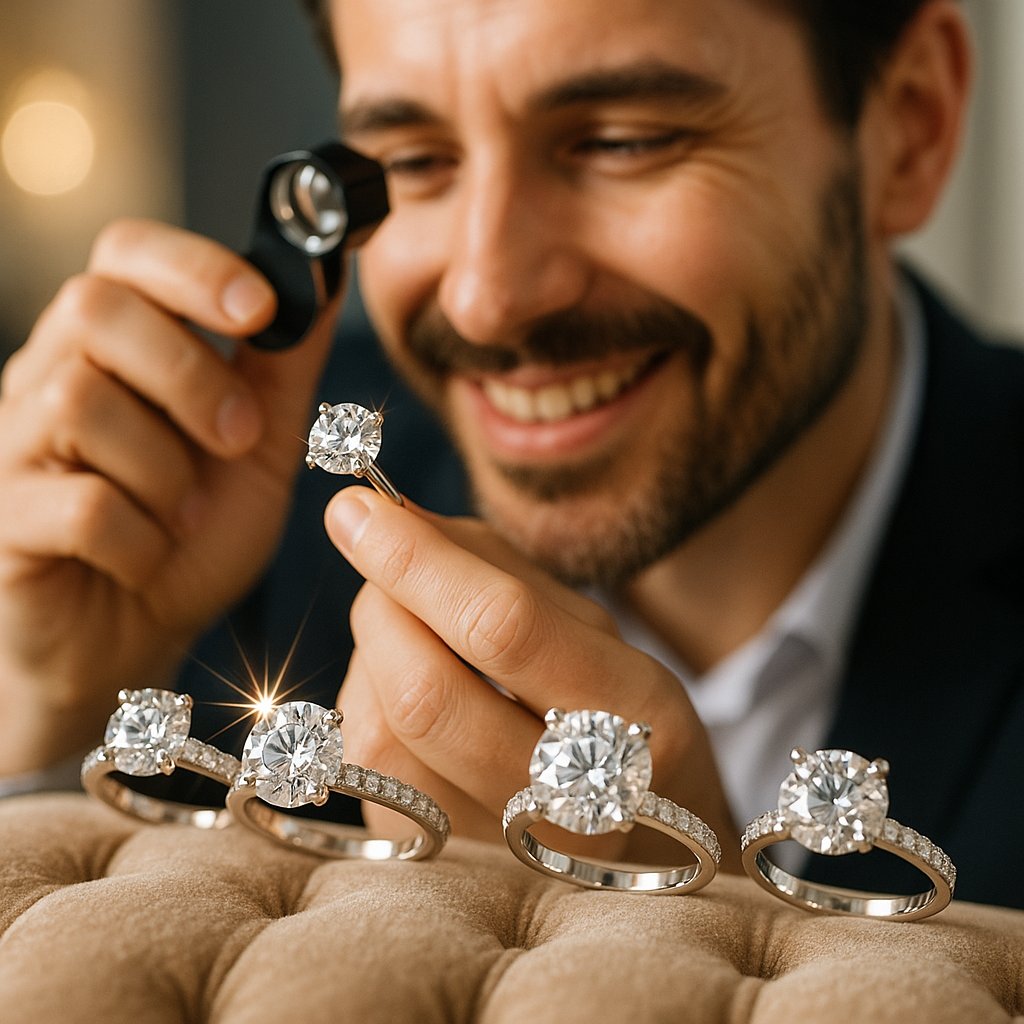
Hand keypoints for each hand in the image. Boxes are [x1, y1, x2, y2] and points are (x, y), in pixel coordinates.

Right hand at [0, 219, 335, 771]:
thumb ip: (282, 369)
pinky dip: (138, 537)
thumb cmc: (194, 534)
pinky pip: (75, 504)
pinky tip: (149, 554)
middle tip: (239, 438)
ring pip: (79, 401)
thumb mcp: (260, 447)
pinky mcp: (2, 520)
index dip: (193, 266)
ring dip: (165, 469)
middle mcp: (49, 378)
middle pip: (95, 309)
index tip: (259, 309)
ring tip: (186, 514)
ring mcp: (15, 446)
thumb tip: (323, 280)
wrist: (138, 638)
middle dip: (191, 373)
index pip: (126, 254)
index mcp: (115, 349)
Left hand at [325, 486, 739, 869]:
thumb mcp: (587, 627)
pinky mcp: (450, 873)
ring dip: (374, 659)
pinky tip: (409, 696)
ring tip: (411, 636)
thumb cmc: (612, 707)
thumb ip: (492, 564)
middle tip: (377, 567)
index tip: (357, 508)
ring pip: (385, 736)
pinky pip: (372, 773)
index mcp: (639, 719)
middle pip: (428, 694)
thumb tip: (384, 517)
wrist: (653, 841)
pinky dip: (371, 708)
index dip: (417, 561)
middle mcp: (579, 805)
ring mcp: (509, 853)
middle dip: (382, 608)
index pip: (503, 629)